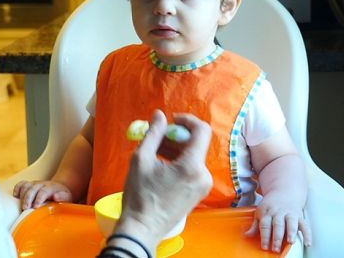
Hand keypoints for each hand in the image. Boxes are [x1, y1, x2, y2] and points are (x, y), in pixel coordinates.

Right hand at [12, 180, 72, 209]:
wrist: (59, 189)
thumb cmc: (62, 196)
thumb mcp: (67, 198)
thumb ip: (63, 197)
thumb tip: (55, 196)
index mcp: (52, 187)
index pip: (44, 191)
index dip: (38, 199)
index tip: (35, 207)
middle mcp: (42, 184)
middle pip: (32, 188)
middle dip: (28, 199)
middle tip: (25, 209)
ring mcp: (34, 184)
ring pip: (26, 186)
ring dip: (22, 196)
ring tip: (22, 207)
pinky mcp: (29, 185)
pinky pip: (21, 184)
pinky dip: (17, 189)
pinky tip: (16, 197)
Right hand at [111, 110, 212, 251]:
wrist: (143, 228)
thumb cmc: (140, 195)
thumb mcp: (141, 159)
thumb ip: (153, 134)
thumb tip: (159, 115)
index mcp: (192, 166)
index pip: (202, 131)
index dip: (188, 120)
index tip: (171, 120)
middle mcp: (204, 175)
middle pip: (196, 144)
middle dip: (177, 136)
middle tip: (157, 137)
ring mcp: (203, 185)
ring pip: (194, 156)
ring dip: (176, 149)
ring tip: (155, 151)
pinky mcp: (199, 192)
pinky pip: (192, 168)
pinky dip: (179, 161)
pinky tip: (161, 164)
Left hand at [246, 194, 311, 251]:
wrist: (285, 191)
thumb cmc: (271, 205)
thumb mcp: (261, 212)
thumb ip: (255, 226)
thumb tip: (246, 235)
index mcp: (267, 212)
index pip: (265, 225)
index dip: (264, 236)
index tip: (264, 247)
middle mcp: (279, 213)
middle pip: (277, 224)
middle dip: (277, 237)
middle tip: (275, 248)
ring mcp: (290, 214)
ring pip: (291, 222)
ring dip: (291, 232)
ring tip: (291, 242)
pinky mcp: (300, 216)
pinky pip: (305, 225)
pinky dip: (307, 235)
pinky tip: (308, 244)